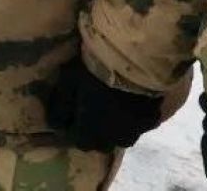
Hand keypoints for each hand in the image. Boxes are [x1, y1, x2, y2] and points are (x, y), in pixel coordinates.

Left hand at [45, 60, 163, 152]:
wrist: (134, 64)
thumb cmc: (94, 74)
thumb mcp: (67, 85)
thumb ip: (59, 108)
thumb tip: (54, 124)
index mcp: (91, 133)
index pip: (77, 142)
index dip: (71, 130)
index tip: (68, 119)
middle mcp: (114, 139)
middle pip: (100, 143)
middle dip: (92, 133)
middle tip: (88, 115)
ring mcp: (135, 132)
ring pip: (121, 137)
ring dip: (113, 128)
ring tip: (109, 110)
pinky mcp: (152, 121)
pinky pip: (138, 125)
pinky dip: (132, 119)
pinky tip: (129, 104)